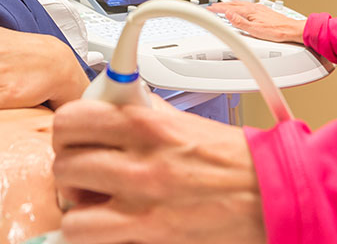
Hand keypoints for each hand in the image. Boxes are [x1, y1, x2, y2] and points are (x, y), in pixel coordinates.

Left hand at [53, 98, 266, 243]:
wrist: (272, 195)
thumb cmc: (238, 162)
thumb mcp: (186, 122)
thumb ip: (147, 113)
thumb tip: (117, 104)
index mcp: (148, 123)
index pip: (72, 118)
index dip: (68, 130)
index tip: (76, 137)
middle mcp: (140, 160)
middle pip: (63, 160)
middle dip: (70, 167)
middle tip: (86, 172)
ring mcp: (140, 200)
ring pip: (68, 200)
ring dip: (78, 202)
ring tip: (95, 202)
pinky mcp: (146, 233)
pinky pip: (85, 234)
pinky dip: (88, 231)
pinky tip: (105, 225)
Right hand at [208, 0, 304, 43]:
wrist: (291, 30)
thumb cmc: (276, 31)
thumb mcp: (255, 30)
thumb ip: (240, 22)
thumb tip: (228, 14)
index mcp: (250, 11)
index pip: (229, 9)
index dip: (218, 9)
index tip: (209, 9)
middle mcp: (254, 7)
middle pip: (234, 4)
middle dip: (222, 5)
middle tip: (212, 7)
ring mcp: (259, 8)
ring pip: (240, 5)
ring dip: (230, 5)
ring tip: (223, 7)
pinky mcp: (263, 11)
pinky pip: (247, 6)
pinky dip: (239, 7)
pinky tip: (241, 10)